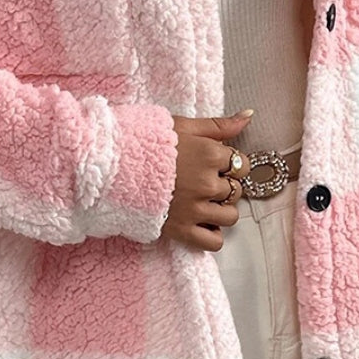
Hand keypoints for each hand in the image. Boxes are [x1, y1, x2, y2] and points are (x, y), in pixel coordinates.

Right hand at [158, 110, 255, 250]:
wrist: (110, 165)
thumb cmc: (144, 141)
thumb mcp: (183, 125)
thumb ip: (218, 125)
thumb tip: (248, 116)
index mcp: (209, 155)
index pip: (241, 164)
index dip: (228, 164)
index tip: (211, 163)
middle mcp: (206, 183)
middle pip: (236, 190)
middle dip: (223, 186)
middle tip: (200, 181)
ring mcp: (195, 209)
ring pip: (230, 216)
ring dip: (221, 210)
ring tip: (202, 202)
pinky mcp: (181, 230)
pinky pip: (214, 242)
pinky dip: (212, 235)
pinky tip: (201, 223)